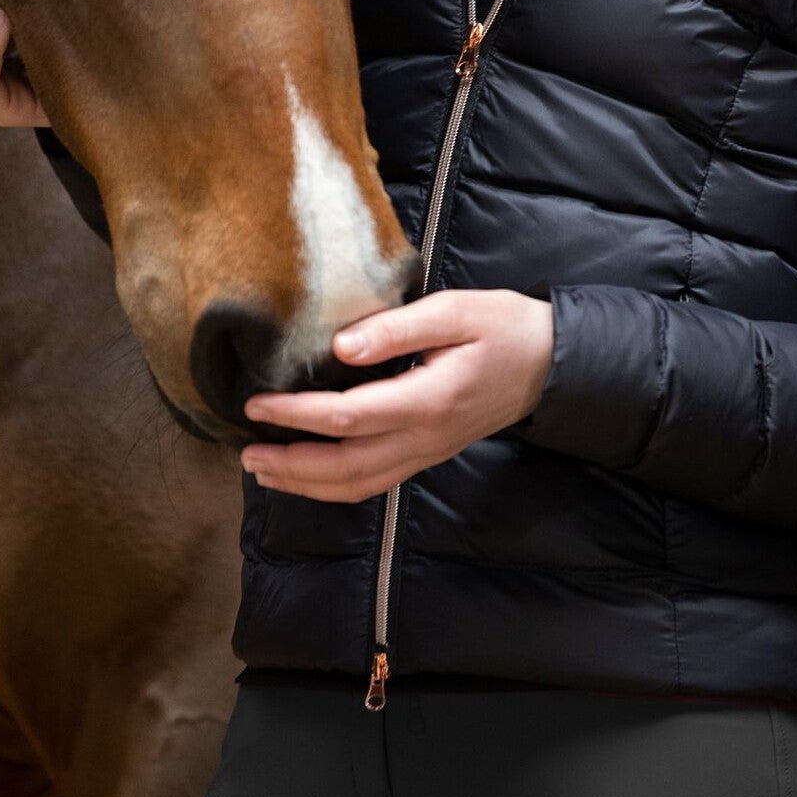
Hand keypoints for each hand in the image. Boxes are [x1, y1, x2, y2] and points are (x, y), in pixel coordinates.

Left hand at [240, 288, 553, 502]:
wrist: (550, 365)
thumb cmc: (503, 328)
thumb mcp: (455, 311)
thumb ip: (396, 329)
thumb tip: (339, 346)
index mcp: (428, 400)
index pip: (347, 417)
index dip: (295, 415)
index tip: (255, 404)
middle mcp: (424, 437)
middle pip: (346, 467)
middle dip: (291, 464)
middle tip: (246, 453)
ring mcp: (427, 453)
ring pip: (359, 485)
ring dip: (307, 483)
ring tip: (264, 470)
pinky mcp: (428, 454)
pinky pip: (375, 482)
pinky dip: (335, 485)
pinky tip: (309, 475)